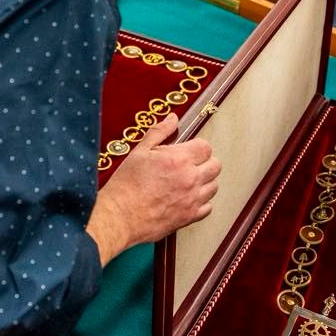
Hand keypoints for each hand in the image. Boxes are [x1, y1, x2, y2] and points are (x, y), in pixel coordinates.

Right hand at [87, 113, 220, 265]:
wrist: (120, 216)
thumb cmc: (126, 184)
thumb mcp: (140, 151)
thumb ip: (160, 131)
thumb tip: (173, 118)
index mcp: (179, 159)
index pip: (206, 147)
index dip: (197, 147)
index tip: (188, 151)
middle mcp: (190, 178)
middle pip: (215, 166)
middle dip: (204, 162)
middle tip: (189, 165)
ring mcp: (192, 199)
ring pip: (214, 186)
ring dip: (204, 182)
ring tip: (187, 182)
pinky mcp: (190, 217)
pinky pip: (208, 207)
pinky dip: (201, 203)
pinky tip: (187, 199)